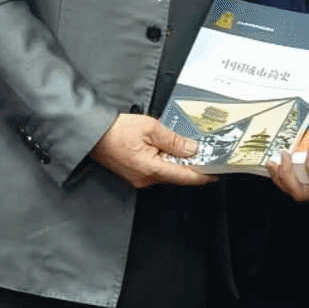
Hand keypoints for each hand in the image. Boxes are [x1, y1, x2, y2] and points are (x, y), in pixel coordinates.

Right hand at [90, 114, 216, 189]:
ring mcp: (139, 178)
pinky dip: (166, 161)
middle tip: (207, 154)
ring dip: (178, 162)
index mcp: (152, 169)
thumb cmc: (117, 130)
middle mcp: (146, 179)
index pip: (184, 176)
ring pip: (166, 172)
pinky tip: (171, 149)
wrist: (92, 133)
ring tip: (191, 148)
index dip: (202, 175)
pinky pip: (156, 169)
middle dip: (192, 166)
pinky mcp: (134, 173)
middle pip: (176, 175)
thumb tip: (192, 150)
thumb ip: (173, 140)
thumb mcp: (151, 128)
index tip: (216, 173)